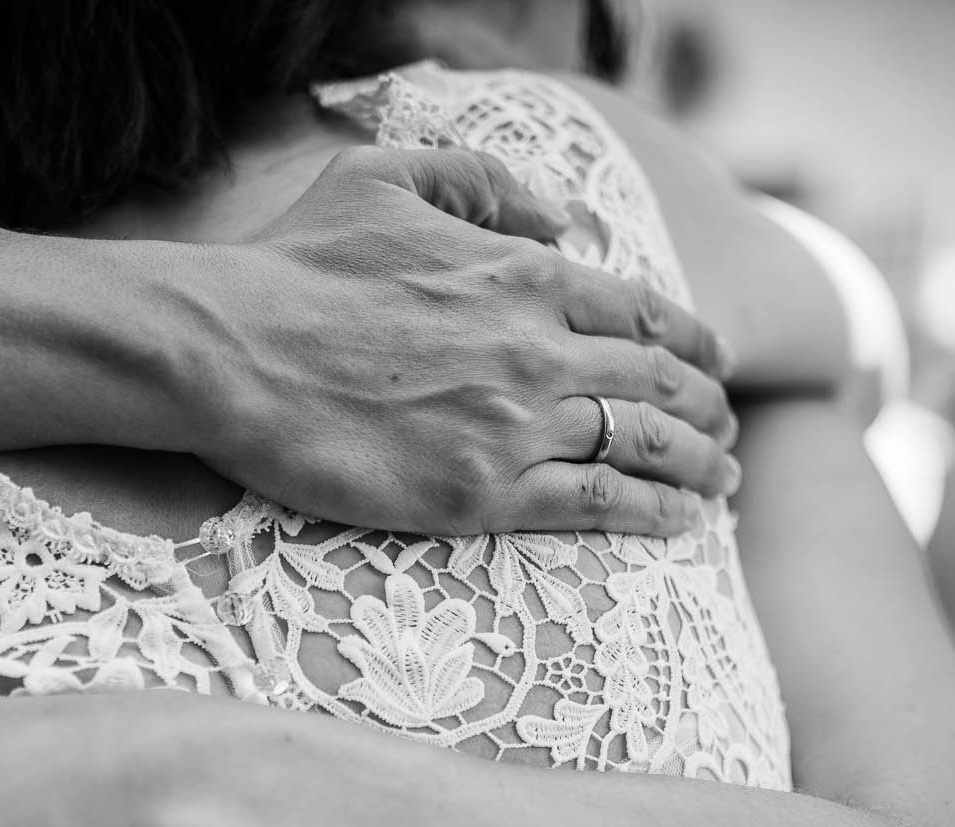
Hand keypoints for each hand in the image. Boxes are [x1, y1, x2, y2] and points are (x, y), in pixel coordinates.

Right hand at [192, 146, 739, 536]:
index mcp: (524, 273)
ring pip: (644, 444)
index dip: (694, 341)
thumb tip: (558, 217)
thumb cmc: (293, 265)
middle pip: (659, 382)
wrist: (226, 351)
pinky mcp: (479, 494)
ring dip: (699, 463)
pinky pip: (597, 504)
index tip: (716, 362)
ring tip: (723, 479)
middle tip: (728, 428)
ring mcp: (513, 426)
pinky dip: (655, 512)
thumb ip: (482, 182)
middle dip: (709, 407)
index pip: (643, 312)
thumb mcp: (386, 177)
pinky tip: (682, 521)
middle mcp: (537, 349)